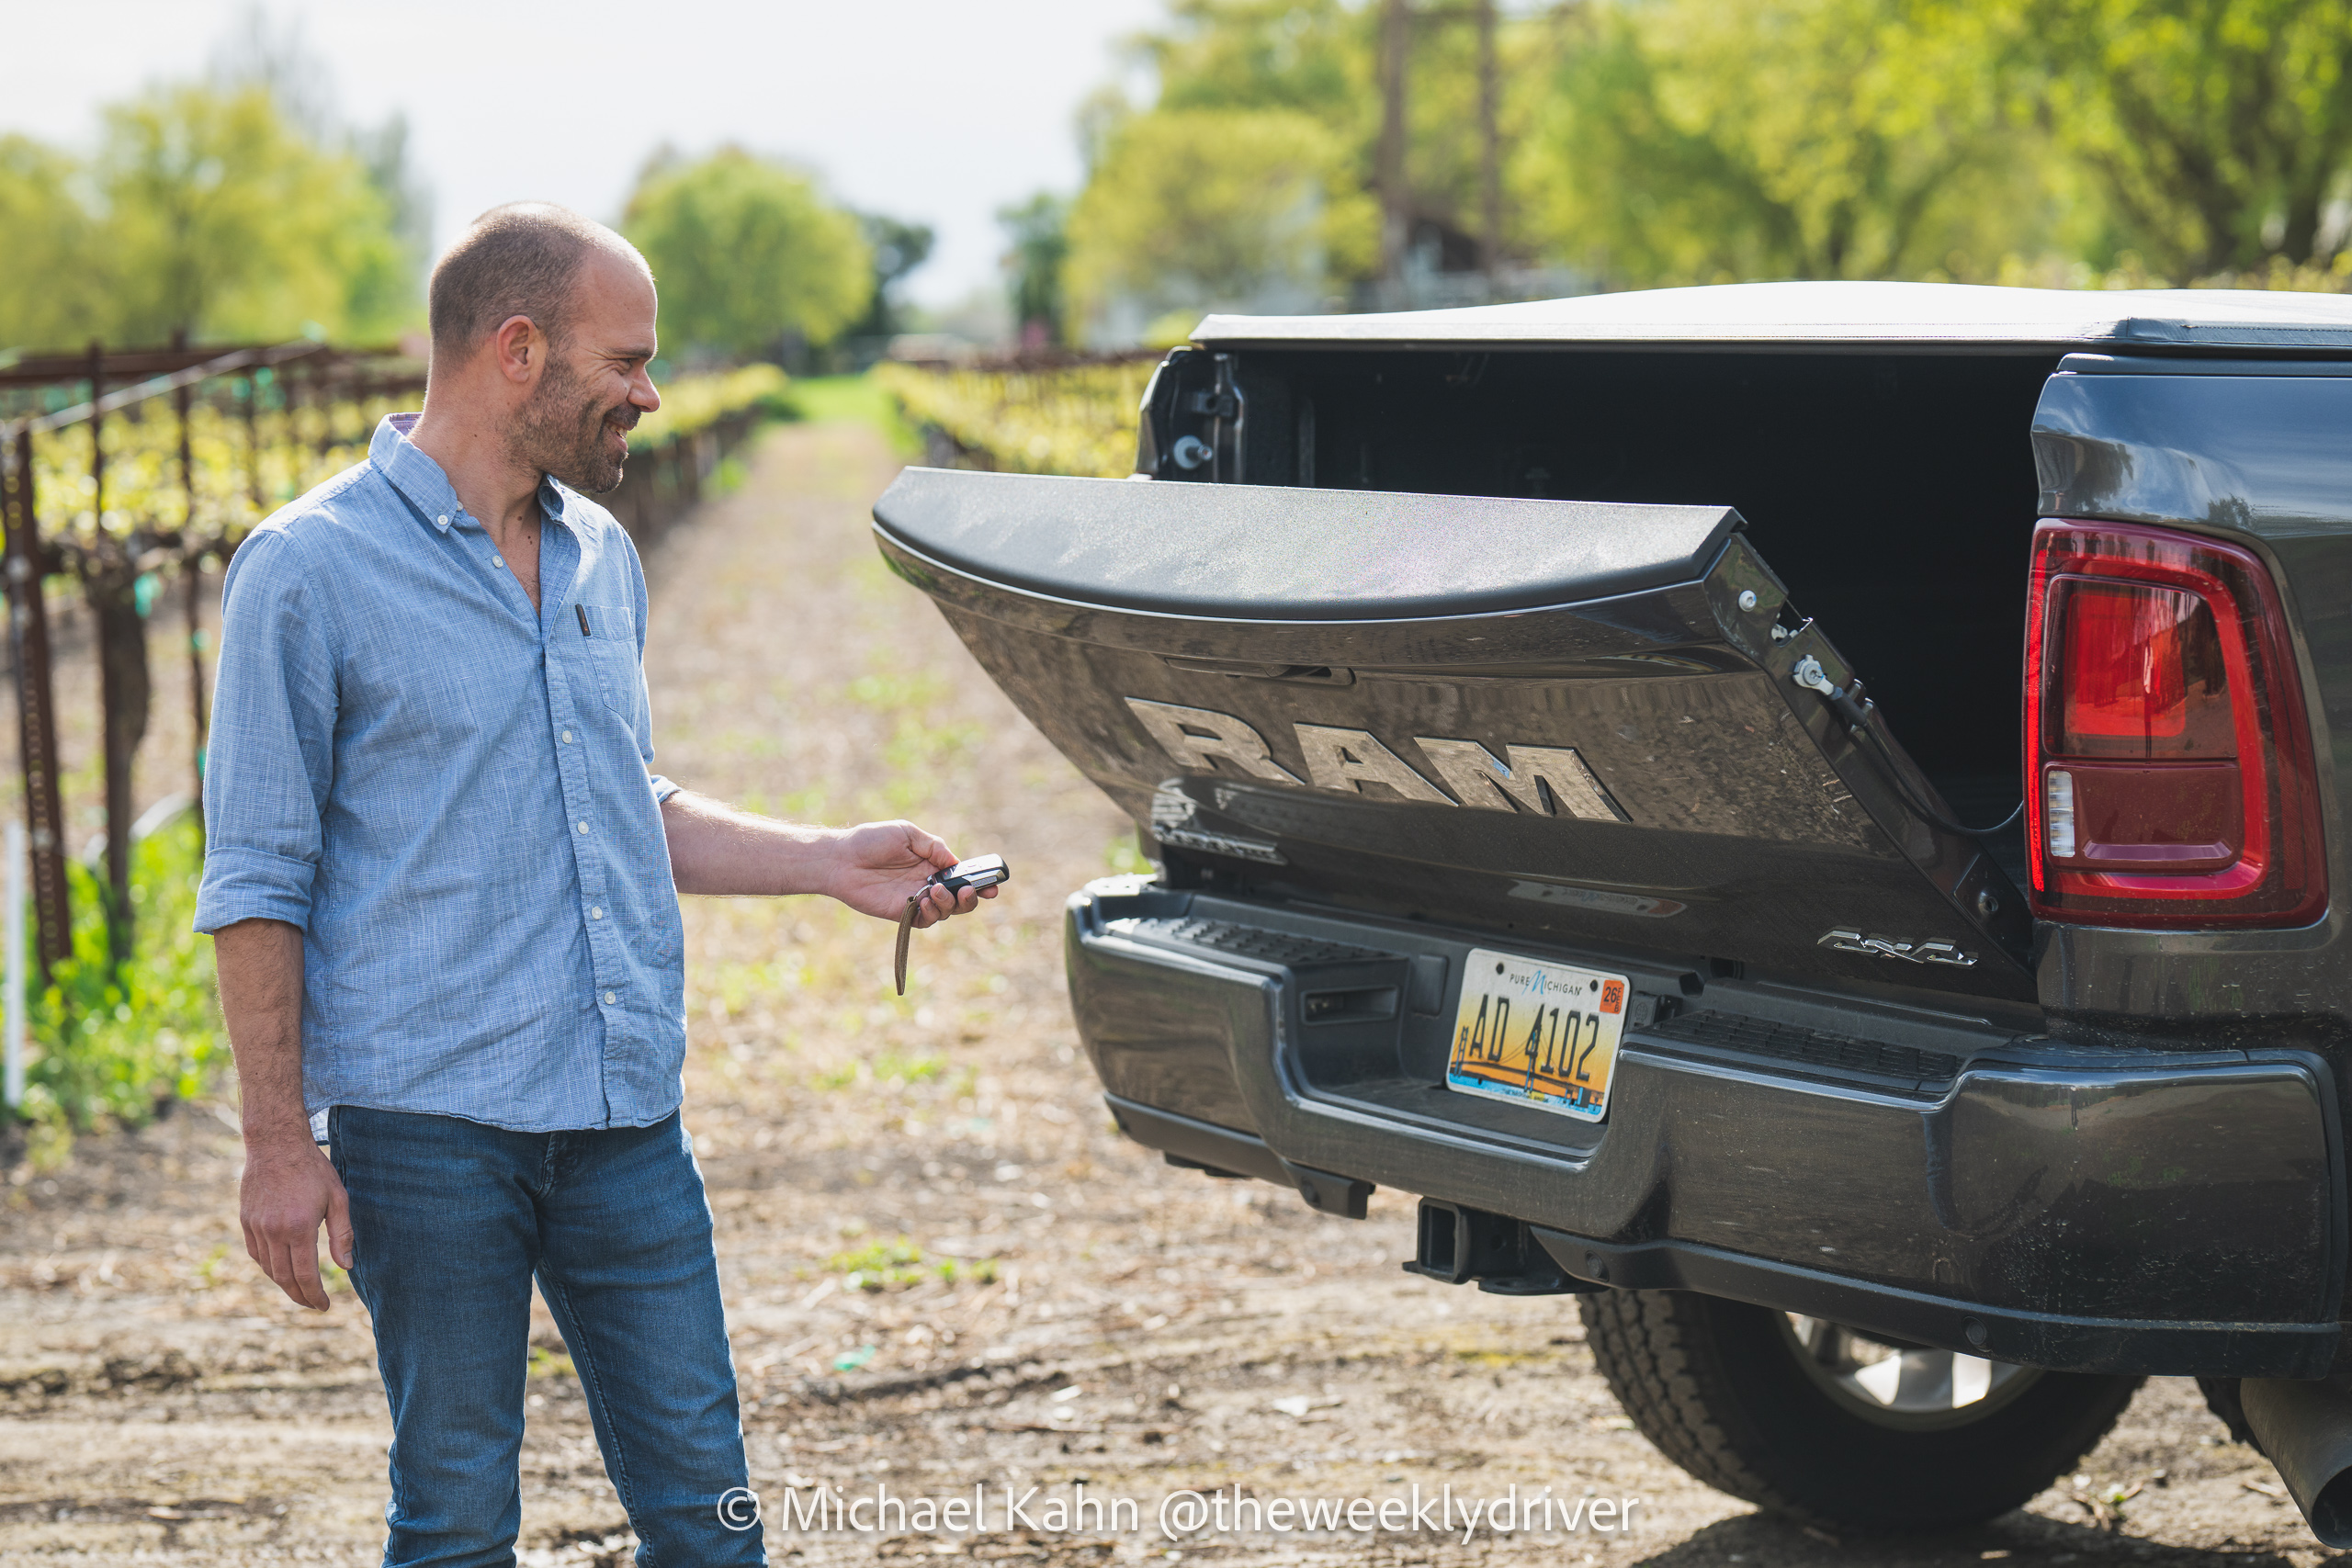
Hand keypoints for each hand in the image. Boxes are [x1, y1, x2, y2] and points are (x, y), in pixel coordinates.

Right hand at [241, 1134, 353, 1310]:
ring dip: (284, 1284)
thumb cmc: (313, 1169)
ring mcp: (256, 1227)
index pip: (305, 1275)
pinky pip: (256, 1254)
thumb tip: (346, 1266)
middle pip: (284, 1278)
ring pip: (268, 1269)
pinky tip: (281, 1270)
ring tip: (300, 1290)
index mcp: (299, 1228)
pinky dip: (268, 1267)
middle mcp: (274, 1232)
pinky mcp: (245, 1221)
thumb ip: (342, 1234)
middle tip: (313, 1304)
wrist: (276, 1145)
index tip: (324, 1306)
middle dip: (300, 1296)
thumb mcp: (338, 1198)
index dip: (315, 1296)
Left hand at [825, 820, 999, 925]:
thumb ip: (934, 847)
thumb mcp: (907, 833)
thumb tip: (955, 862)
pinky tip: (923, 900)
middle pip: (960, 899)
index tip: (993, 884)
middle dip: (971, 898)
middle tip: (968, 891)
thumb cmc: (871, 841)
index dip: (980, 881)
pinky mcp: (902, 913)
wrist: (841, 859)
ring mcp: (916, 899)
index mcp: (932, 863)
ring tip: (936, 891)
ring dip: (949, 904)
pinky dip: (931, 913)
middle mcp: (928, 883)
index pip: (962, 876)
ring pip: (946, 912)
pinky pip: (925, 920)